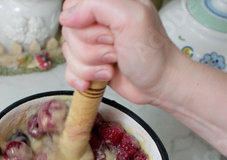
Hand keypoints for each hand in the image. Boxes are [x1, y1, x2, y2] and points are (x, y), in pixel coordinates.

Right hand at [60, 0, 182, 104]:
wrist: (158, 84)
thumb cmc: (152, 53)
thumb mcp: (132, 18)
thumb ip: (98, 5)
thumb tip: (68, 16)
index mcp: (109, 2)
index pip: (73, 6)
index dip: (84, 23)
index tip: (108, 32)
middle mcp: (98, 21)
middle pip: (69, 32)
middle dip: (92, 48)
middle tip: (115, 48)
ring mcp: (92, 43)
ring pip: (69, 54)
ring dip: (91, 66)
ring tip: (113, 63)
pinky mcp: (89, 63)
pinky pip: (70, 71)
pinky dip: (84, 78)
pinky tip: (100, 77)